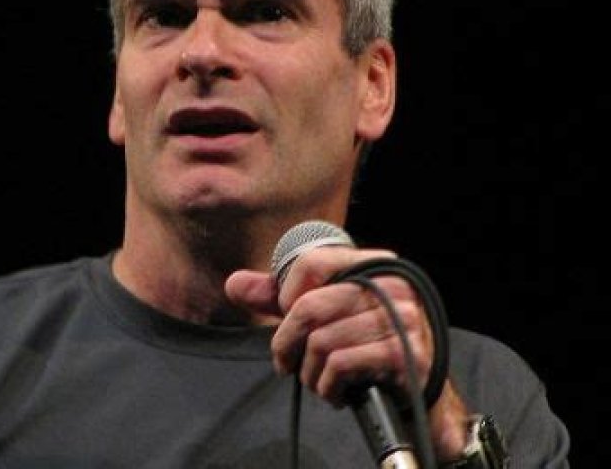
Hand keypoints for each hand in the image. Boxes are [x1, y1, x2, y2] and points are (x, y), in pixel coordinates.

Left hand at [225, 245, 469, 460]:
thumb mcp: (324, 316)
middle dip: (286, 342)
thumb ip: (280, 299)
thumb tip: (234, 283)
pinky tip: (336, 392)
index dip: (287, 294)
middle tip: (284, 362)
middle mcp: (391, 284)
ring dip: (309, 372)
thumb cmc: (366, 346)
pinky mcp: (404, 354)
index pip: (312, 261)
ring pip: (322, 341)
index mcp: (372, 263)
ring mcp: (402, 318)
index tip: (286, 316)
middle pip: (310, 306)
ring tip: (319, 381)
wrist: (419, 392)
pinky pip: (341, 365)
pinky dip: (328, 386)